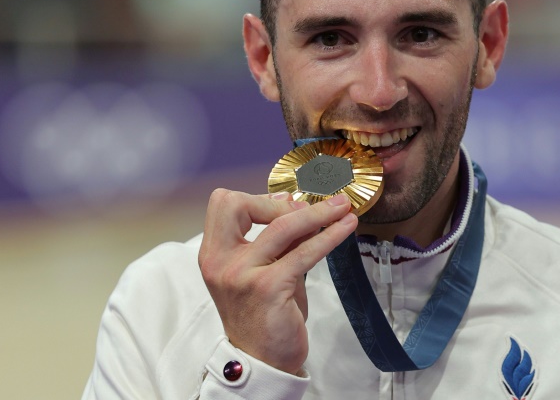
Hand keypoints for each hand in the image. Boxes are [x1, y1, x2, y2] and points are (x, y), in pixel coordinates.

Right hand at [198, 189, 357, 374]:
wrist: (262, 361)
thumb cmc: (264, 315)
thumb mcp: (264, 270)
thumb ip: (278, 241)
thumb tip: (303, 208)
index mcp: (213, 254)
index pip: (224, 204)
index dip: (258, 198)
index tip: (287, 203)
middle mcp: (220, 261)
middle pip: (238, 204)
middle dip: (278, 201)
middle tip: (310, 208)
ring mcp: (241, 274)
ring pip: (282, 226)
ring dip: (317, 213)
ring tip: (341, 207)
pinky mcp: (268, 287)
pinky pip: (304, 252)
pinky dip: (329, 236)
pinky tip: (345, 228)